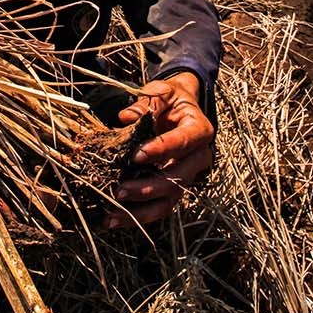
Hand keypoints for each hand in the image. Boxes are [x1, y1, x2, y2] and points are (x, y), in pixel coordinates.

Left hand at [107, 72, 214, 227]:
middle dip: (148, 187)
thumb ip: (146, 104)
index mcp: (199, 131)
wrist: (180, 109)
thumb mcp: (162, 93)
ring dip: (141, 211)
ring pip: (168, 200)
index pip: (183, 142)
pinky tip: (114, 219)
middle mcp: (198, 158)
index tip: (136, 155)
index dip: (162, 149)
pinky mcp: (174, 188)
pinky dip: (137, 216)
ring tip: (113, 216)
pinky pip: (159, 206)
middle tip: (120, 190)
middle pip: (178, 179)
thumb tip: (125, 117)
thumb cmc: (171, 100)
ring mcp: (187, 176)